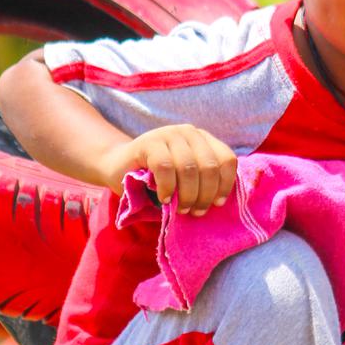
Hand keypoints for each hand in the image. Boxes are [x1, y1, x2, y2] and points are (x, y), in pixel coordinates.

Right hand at [101, 125, 237, 216]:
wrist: (117, 167)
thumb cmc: (155, 179)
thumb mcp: (184, 180)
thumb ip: (201, 183)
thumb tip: (217, 202)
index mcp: (203, 140)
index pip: (227, 159)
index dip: (225, 184)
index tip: (216, 203)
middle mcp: (188, 132)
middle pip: (209, 166)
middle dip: (204, 195)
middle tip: (195, 212)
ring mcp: (168, 134)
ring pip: (189, 167)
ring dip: (187, 195)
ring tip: (180, 209)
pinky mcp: (148, 142)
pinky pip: (165, 167)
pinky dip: (167, 187)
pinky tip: (164, 198)